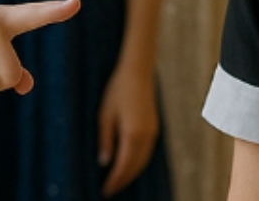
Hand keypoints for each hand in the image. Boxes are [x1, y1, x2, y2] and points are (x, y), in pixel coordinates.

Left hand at [98, 63, 158, 197]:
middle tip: (110, 190)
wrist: (138, 71)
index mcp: (132, 134)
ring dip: (131, 173)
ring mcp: (152, 132)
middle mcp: (146, 136)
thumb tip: (105, 163)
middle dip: (123, 180)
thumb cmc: (118, 90)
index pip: (123, 166)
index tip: (105, 191)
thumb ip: (106, 140)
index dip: (114, 181)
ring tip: (118, 181)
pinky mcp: (154, 127)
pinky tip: (129, 164)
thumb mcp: (105, 115)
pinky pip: (147, 152)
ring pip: (143, 161)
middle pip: (135, 167)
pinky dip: (138, 163)